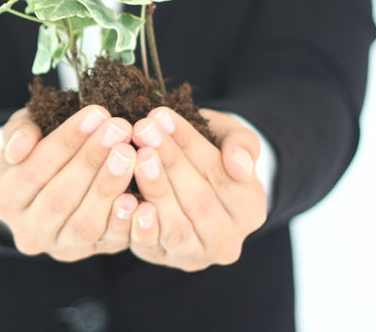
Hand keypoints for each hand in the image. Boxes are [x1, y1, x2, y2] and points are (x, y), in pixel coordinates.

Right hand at [0, 105, 137, 261]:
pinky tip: (140, 192)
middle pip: (60, 198)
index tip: (96, 113)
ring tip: (131, 153)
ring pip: (85, 223)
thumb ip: (17, 132)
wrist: (50, 184)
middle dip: (92, 160)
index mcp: (4, 198)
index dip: (66, 141)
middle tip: (120, 129)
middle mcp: (27, 231)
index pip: (34, 170)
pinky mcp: (89, 253)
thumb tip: (19, 146)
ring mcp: (58, 247)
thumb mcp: (21, 131)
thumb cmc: (37, 148)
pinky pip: (110, 241)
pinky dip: (126, 218)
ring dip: (110, 187)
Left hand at [126, 107, 266, 270]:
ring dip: (153, 189)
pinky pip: (151, 246)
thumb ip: (242, 144)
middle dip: (168, 162)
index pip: (220, 173)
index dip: (189, 144)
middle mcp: (228, 240)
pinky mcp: (164, 259)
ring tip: (133, 157)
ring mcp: (196, 255)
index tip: (161, 116)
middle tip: (141, 131)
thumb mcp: (230, 138)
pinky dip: (138, 225)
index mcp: (251, 209)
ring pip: (176, 226)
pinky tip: (124, 199)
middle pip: (198, 200)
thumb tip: (239, 165)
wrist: (187, 182)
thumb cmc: (209, 154)